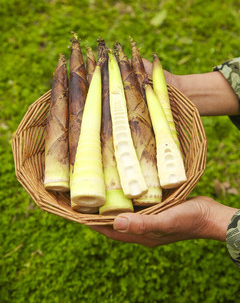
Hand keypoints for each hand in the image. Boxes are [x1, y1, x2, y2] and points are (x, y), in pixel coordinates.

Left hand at [91, 197, 237, 246]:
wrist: (208, 215)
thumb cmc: (188, 219)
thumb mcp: (165, 221)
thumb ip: (143, 224)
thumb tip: (116, 223)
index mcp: (141, 236)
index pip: (110, 231)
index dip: (93, 223)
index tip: (78, 213)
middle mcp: (142, 229)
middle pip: (114, 223)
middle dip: (99, 214)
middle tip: (86, 199)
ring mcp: (149, 221)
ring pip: (125, 214)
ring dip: (112, 206)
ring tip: (99, 192)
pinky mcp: (156, 211)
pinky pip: (136, 207)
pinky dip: (127, 200)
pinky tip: (124, 189)